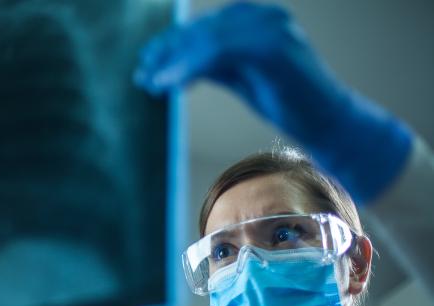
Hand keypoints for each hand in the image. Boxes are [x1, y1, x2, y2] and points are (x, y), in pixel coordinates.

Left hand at [134, 1, 412, 204]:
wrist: (330, 122)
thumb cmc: (289, 102)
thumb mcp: (243, 77)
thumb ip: (215, 65)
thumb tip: (175, 65)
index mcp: (260, 19)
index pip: (207, 26)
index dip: (173, 43)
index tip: (148, 62)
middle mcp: (266, 16)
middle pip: (203, 31)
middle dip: (168, 53)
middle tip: (142, 75)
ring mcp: (271, 29)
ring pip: (206, 41)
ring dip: (174, 64)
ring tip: (152, 84)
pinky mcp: (271, 48)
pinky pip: (217, 53)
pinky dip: (189, 69)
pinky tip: (172, 85)